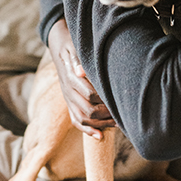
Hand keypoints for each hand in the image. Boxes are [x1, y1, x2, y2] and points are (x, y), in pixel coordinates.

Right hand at [47, 18, 114, 137]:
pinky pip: (75, 120)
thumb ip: (78, 59)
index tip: (120, 102)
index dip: (106, 101)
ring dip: (100, 124)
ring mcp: (68, 98)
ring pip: (82, 118)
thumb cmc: (72, 44)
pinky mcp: (69, 102)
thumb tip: (81, 72)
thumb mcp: (75, 47)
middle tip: (122, 115)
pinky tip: (100, 135)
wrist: (58, 44)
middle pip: (87, 110)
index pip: (90, 95)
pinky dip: (87, 130)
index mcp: (71, 77)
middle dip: (106, 115)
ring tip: (117, 124)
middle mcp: (68, 90)